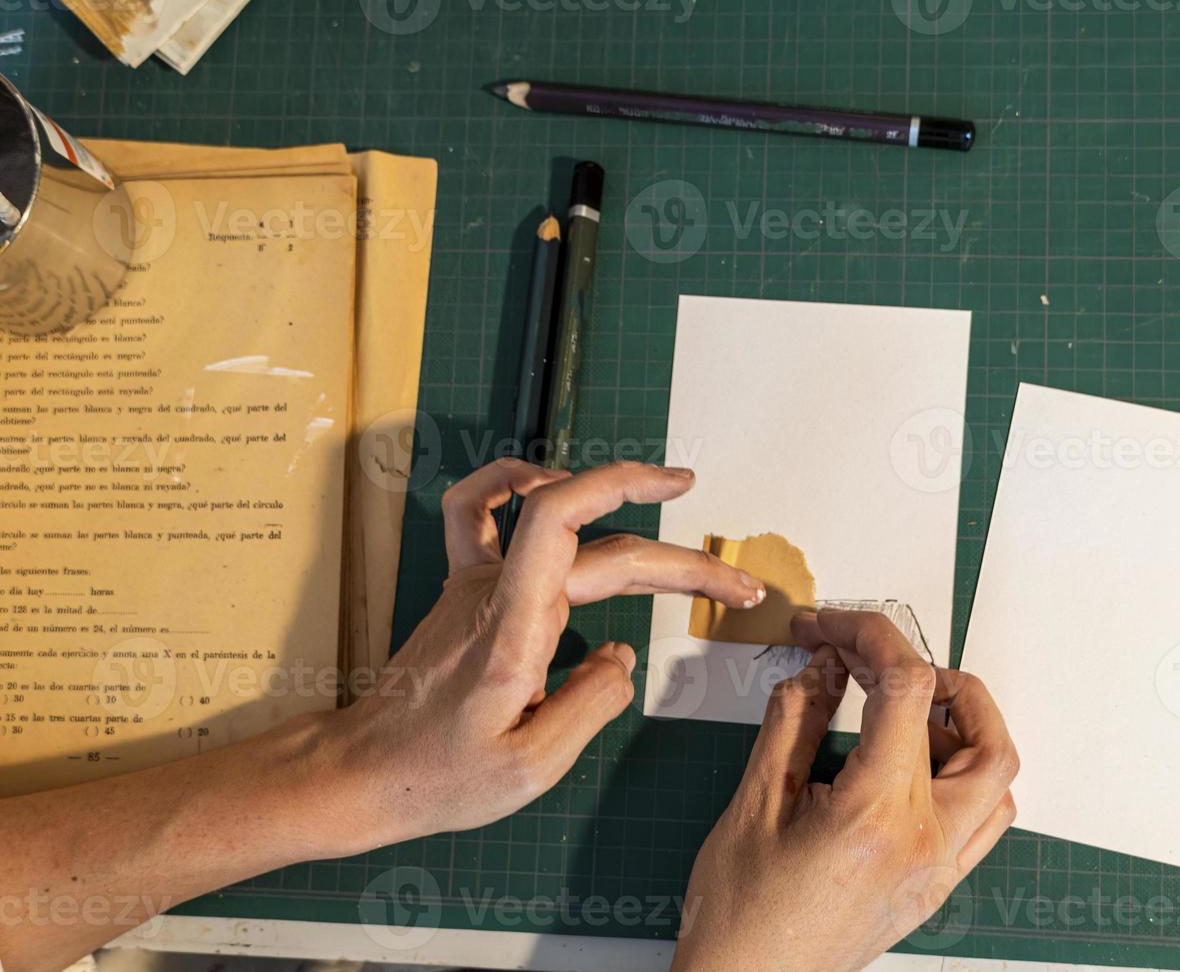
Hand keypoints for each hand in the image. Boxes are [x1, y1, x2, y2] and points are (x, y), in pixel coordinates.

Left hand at [336, 459, 764, 845]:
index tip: (683, 494)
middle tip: (738, 587)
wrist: (363, 770)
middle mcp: (494, 589)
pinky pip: (480, 513)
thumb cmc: (437, 777)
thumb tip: (623, 655)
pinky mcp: (466, 589)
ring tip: (669, 499)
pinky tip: (550, 481)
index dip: (624, 487)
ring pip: (559, 527)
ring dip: (620, 508)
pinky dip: (513, 481)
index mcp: (513, 627)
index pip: (561, 520)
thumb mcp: (530, 768)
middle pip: (598, 545)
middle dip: (679, 560)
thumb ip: (591, 704)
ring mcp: (476, 582)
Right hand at [673, 610, 1018, 971]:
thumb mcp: (753, 802)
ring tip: (899, 710)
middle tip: (875, 660)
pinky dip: (964, 774)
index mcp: (877, 814)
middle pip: (981, 731)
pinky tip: (911, 763)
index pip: (906, 690)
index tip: (831, 627)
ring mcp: (937, 869)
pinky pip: (983, 819)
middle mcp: (924, 842)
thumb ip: (793, 722)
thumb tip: (819, 667)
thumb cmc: (740, 915)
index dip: (869, 637)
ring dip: (962, 727)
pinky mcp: (933, 886)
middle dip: (934, 675)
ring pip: (997, 777)